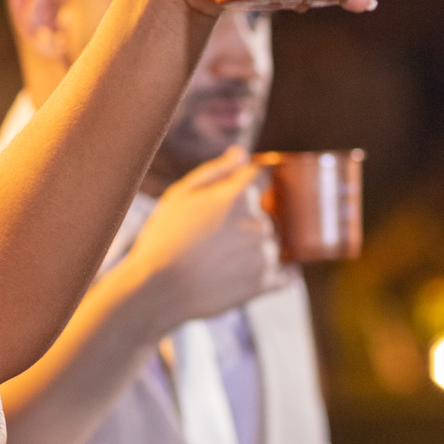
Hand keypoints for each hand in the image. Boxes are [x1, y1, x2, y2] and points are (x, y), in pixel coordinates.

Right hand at [126, 148, 284, 328]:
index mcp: (240, 195)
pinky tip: (250, 275)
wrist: (159, 289)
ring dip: (253, 248)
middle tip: (211, 238)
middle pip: (265, 213)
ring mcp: (265, 254)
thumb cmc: (163, 239)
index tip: (228, 199)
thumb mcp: (179, 195)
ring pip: (269, 244)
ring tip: (219, 262)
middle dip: (244, 221)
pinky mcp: (265, 283)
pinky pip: (284, 275)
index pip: (260, 177)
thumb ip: (215, 172)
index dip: (245, 186)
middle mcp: (260, 222)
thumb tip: (241, 154)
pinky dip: (274, 274)